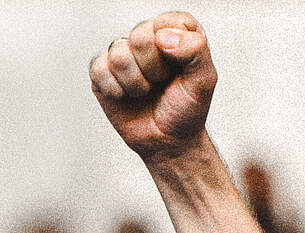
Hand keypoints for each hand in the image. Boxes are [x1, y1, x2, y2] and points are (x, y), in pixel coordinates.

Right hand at [88, 12, 216, 160]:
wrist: (168, 141)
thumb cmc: (187, 109)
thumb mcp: (204, 81)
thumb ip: (196, 50)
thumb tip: (164, 36)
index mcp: (177, 33)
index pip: (171, 20)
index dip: (175, 47)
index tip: (180, 66)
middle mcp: (148, 38)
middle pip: (140, 36)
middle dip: (155, 69)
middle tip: (162, 82)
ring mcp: (123, 52)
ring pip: (119, 55)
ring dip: (137, 83)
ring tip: (146, 90)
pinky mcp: (102, 69)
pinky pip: (100, 70)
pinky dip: (117, 90)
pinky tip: (128, 95)